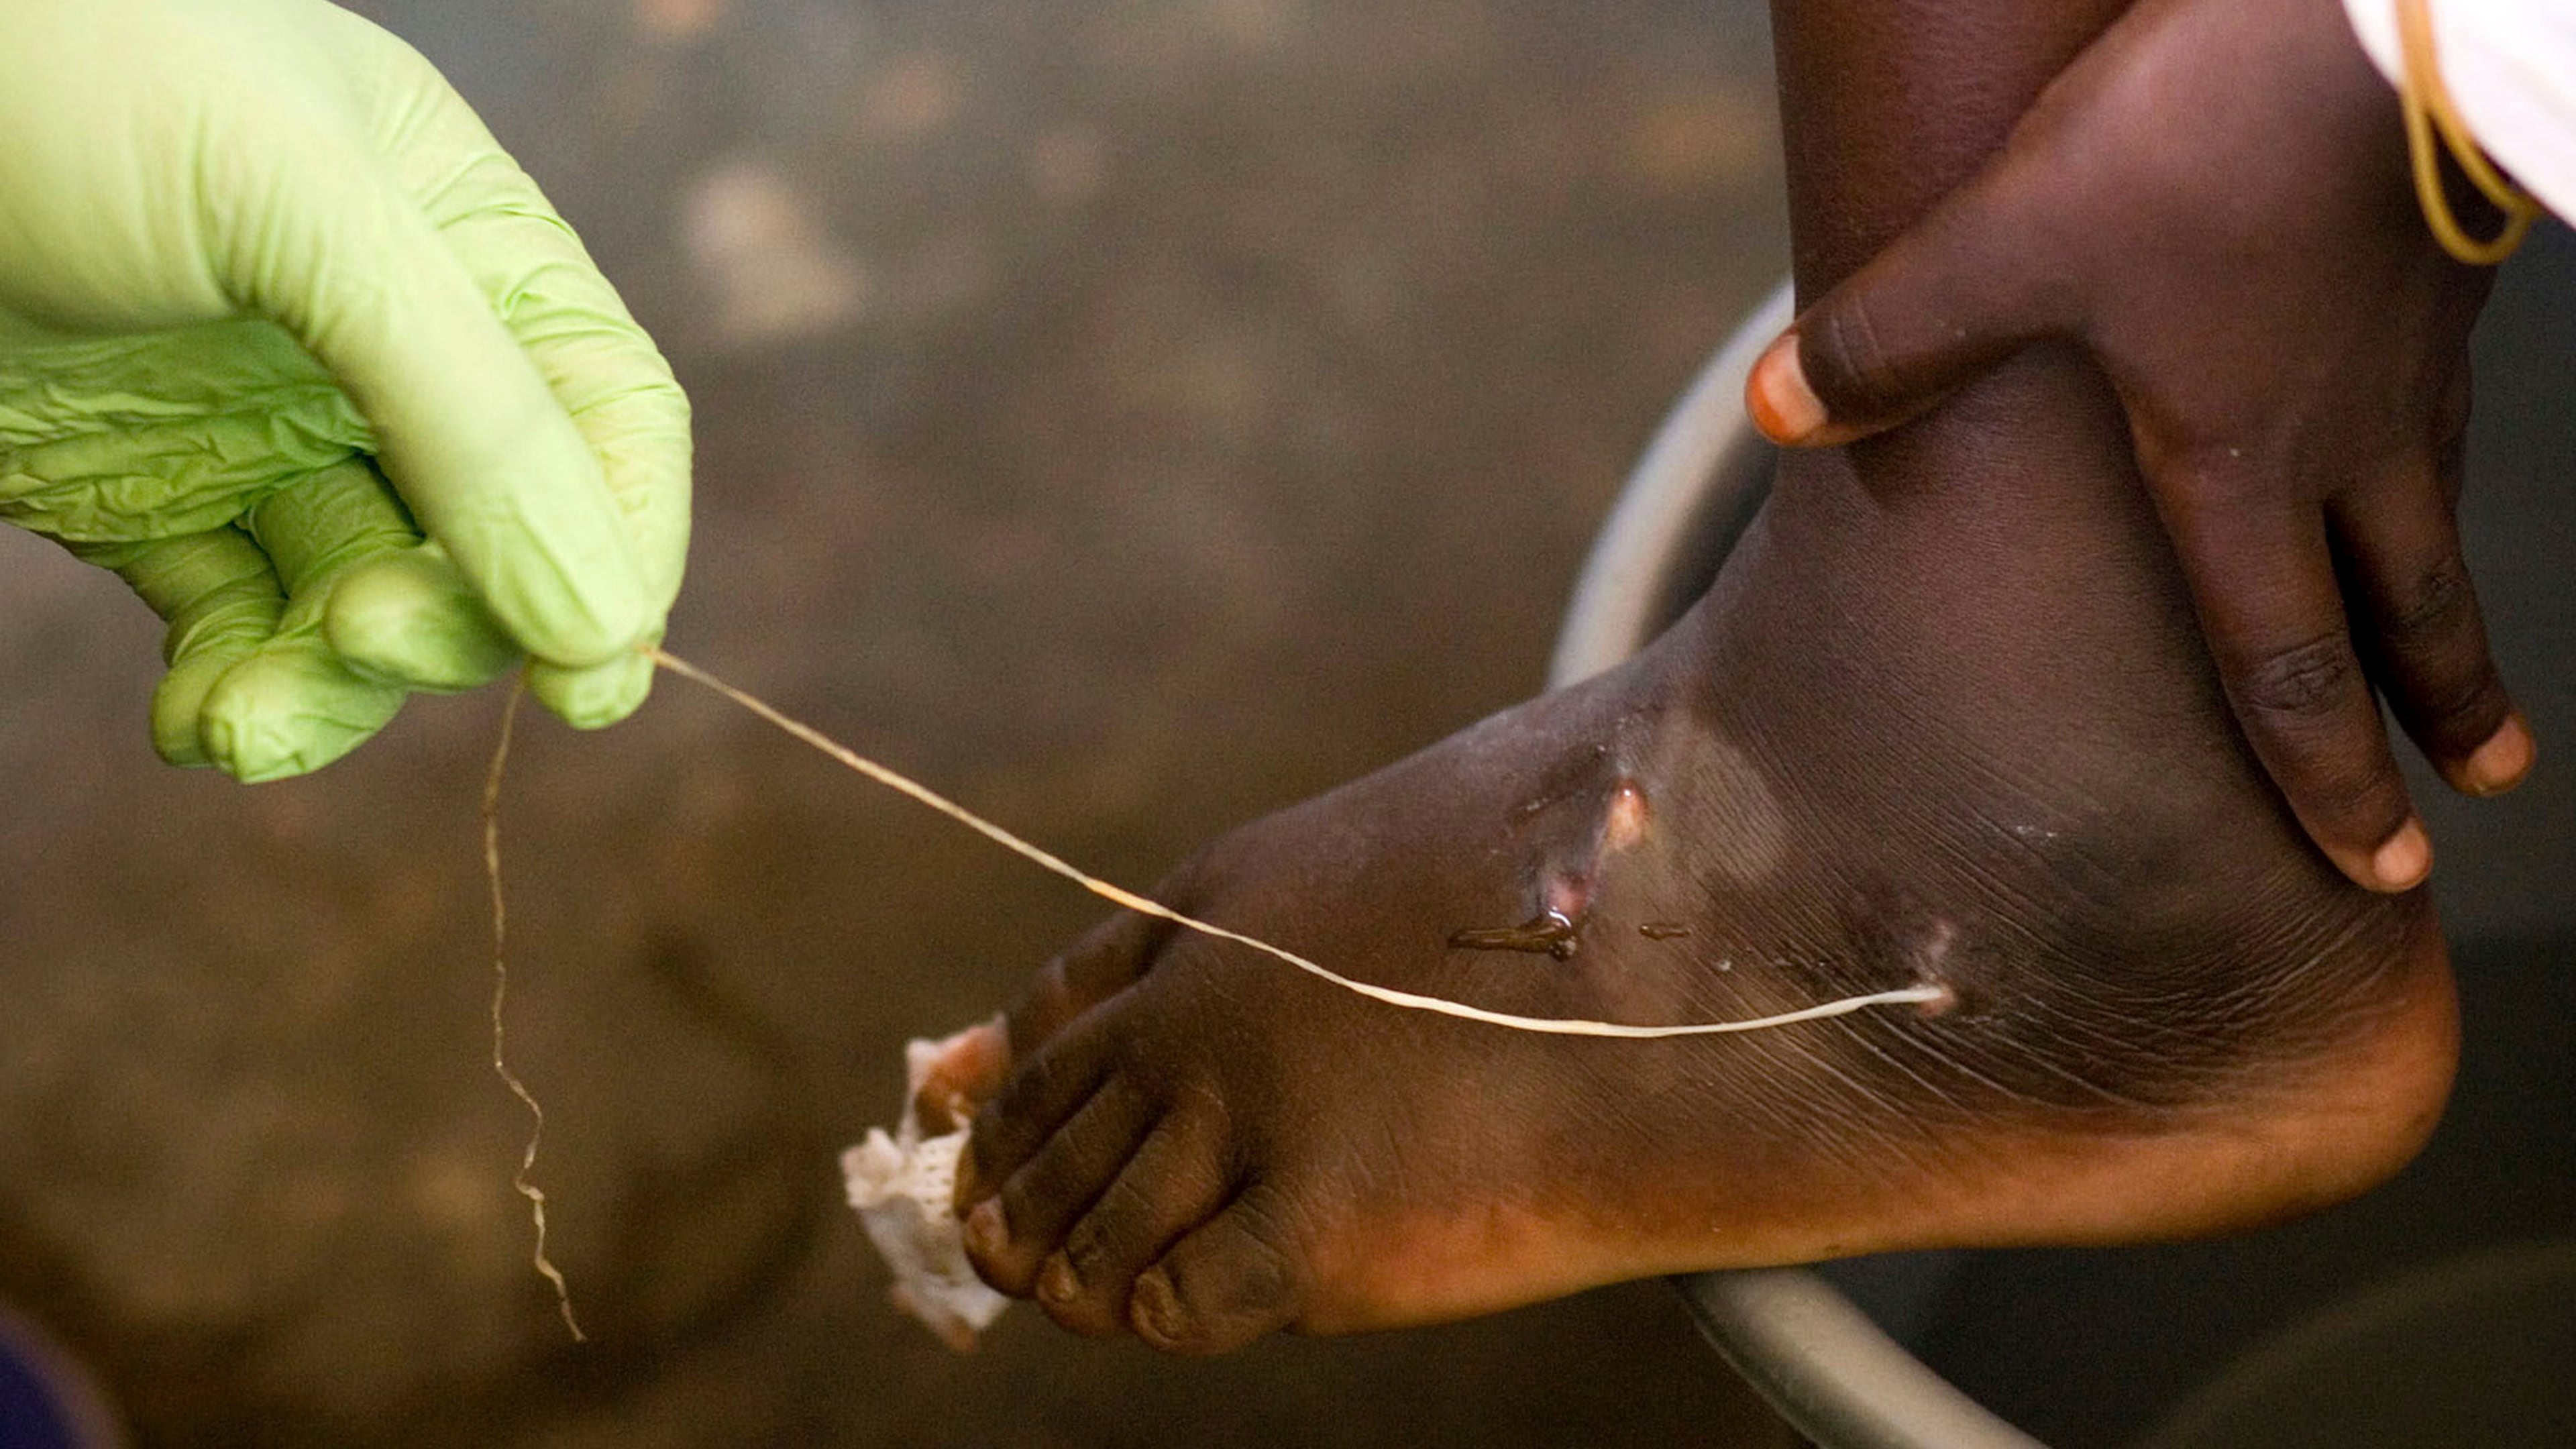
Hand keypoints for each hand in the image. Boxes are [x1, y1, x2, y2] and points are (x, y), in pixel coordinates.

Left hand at [0, 0, 688, 780]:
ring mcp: (268, 428)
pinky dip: (234, 689)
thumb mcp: (304, 214)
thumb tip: (601, 626)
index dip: (623, 550)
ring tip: (242, 725)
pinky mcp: (151, 497)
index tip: (585, 677)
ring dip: (330, 690)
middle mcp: (388, 347)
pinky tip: (198, 724)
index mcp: (467, 244)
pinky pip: (236, 625)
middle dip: (449, 619)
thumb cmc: (69, 76)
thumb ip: (469, 410)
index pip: (609, 421)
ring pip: (364, 601)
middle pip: (497, 537)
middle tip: (362, 636)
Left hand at [1744, 0, 2527, 891]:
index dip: (2328, 775)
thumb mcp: (2011, 239)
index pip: (2290, 660)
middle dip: (2437, 714)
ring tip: (2472, 665)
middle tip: (2472, 791)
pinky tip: (2419, 438)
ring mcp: (2411, 358)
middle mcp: (2348, 437)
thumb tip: (1780, 410)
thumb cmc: (2199, 140)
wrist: (2376, 14)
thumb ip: (1895, 335)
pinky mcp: (2441, 269)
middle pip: (2407, 610)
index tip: (2378, 864)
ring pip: (2442, 513)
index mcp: (2242, 466)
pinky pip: (2442, 404)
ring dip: (2454, 604)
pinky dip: (2434, 461)